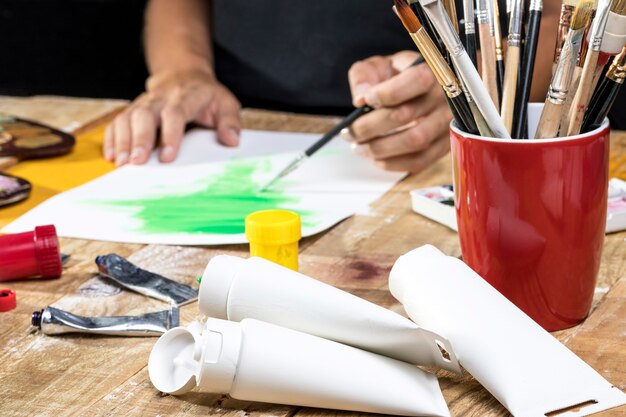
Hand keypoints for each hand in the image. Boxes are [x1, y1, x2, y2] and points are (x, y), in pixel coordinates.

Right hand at [103, 68, 240, 165]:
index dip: (170, 135)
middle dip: (139, 139)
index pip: (174, 114)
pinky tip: (112, 156)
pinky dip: (112, 138)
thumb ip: (231, 121)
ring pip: (127, 117)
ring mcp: (144, 103)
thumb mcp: (226, 103)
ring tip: (121, 163)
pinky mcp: (132, 109)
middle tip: (136, 162)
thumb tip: (232, 140)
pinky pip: (117, 121)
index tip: (167, 157)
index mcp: (185, 96)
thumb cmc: (206, 96)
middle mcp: (160, 98)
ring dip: (122, 141)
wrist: (184, 75)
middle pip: (144, 115)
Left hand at [345, 51, 451, 171]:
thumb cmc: (397, 77)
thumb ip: (365, 75)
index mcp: (433, 70)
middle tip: (349, 133)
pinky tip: (376, 158)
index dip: (386, 94)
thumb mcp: (379, 65)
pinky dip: (393, 163)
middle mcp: (446, 98)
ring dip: (380, 148)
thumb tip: (360, 99)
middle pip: (406, 115)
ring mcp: (448, 124)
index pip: (416, 81)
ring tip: (358, 147)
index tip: (364, 101)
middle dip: (370, 127)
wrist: (421, 91)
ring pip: (414, 142)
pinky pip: (420, 161)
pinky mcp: (444, 146)